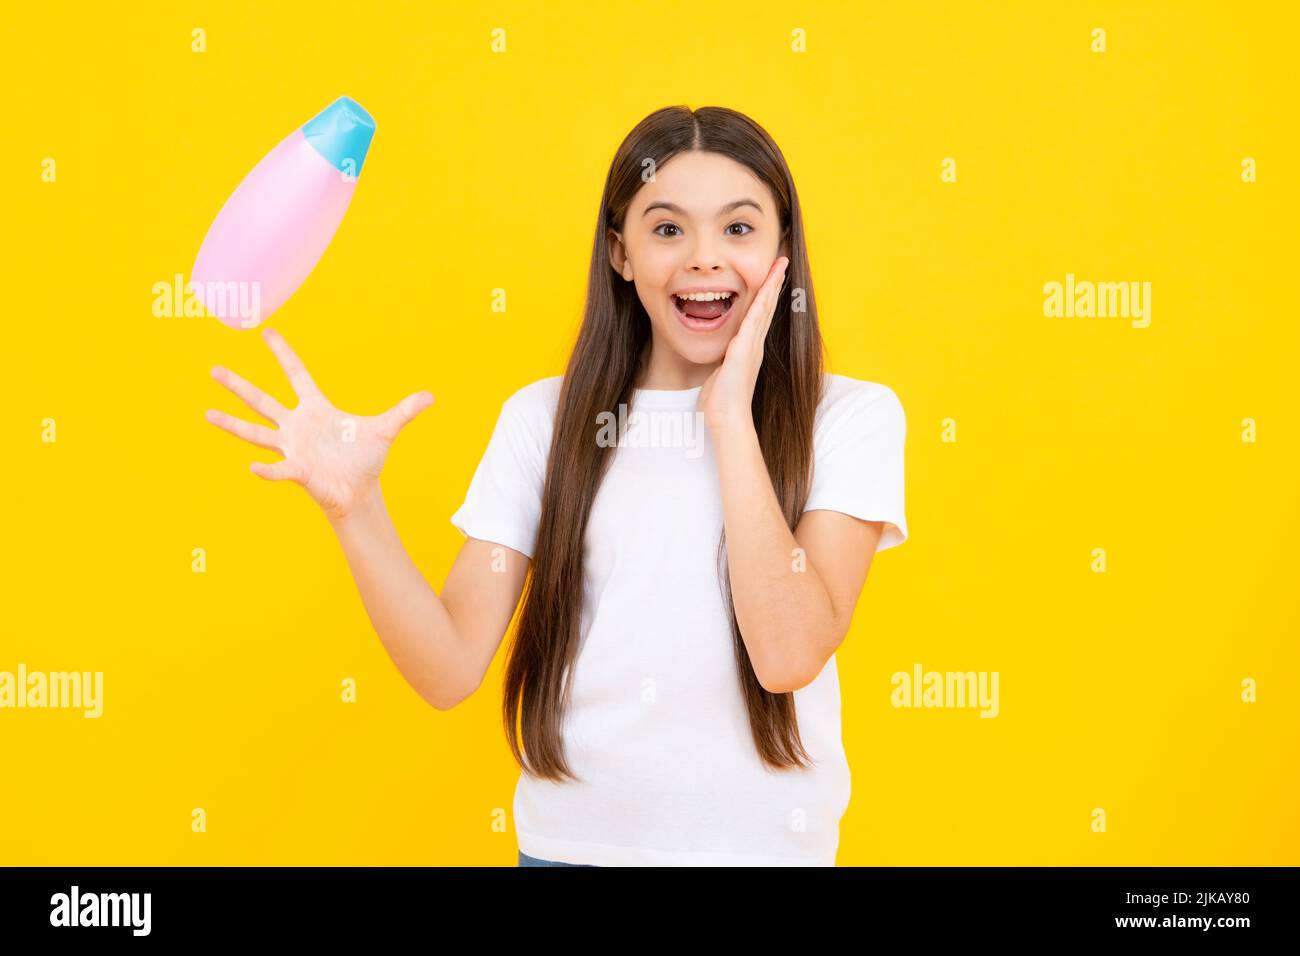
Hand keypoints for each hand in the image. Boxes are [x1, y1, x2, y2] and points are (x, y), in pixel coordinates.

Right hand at [204, 326, 433, 521]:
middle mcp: (297, 426)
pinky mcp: (297, 471)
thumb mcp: (387, 430)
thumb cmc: (366, 461)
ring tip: (207, 414)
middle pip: (263, 400)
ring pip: (256, 432)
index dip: (283, 354)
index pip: (296, 375)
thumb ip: (404, 412)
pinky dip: (268, 469)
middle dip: (239, 385)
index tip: (265, 332)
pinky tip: (253, 467)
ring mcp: (292, 448)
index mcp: (316, 409)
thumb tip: (431, 396)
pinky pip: (279, 468)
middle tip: (213, 369)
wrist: (360, 492)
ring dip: (232, 424)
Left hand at [698, 255, 788, 431]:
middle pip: (767, 307)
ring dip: (772, 286)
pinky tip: (765, 288)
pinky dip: (761, 303)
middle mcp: (754, 345)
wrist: (727, 418)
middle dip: (774, 283)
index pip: (759, 315)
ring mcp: (752, 347)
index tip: (771, 277)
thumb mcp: (720, 373)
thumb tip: (718, 357)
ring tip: (779, 266)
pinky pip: (754, 322)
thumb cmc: (722, 401)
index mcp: (749, 348)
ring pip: (764, 309)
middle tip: (781, 262)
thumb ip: (722, 361)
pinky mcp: (745, 351)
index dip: (765, 294)